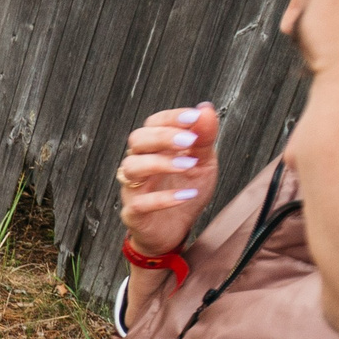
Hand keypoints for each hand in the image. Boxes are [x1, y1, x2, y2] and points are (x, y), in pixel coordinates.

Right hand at [116, 101, 219, 260]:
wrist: (177, 230)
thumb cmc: (186, 190)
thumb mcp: (203, 163)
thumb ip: (204, 138)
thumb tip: (206, 109)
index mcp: (154, 148)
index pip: (153, 123)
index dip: (171, 118)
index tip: (193, 117)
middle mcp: (140, 163)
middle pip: (137, 140)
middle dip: (162, 136)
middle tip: (189, 141)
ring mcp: (134, 188)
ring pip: (132, 167)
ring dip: (160, 163)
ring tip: (188, 166)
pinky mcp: (134, 213)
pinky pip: (139, 203)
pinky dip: (162, 199)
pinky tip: (186, 195)